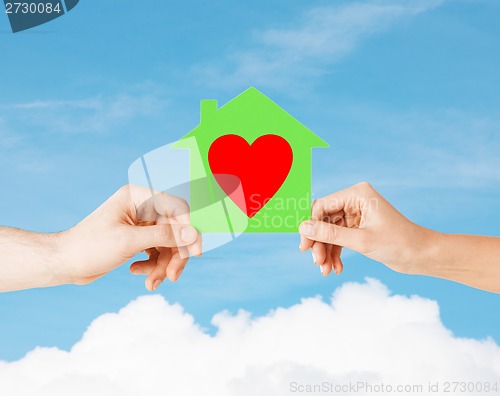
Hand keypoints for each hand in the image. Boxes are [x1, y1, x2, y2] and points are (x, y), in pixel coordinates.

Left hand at [58, 185, 201, 290]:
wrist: (64, 263)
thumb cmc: (90, 247)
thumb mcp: (129, 241)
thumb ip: (164, 236)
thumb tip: (193, 234)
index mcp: (139, 197)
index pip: (177, 208)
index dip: (189, 229)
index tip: (195, 252)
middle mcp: (143, 207)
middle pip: (175, 230)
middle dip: (175, 255)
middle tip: (173, 276)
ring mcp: (141, 224)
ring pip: (168, 244)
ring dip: (163, 266)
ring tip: (151, 283)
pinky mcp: (139, 239)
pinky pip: (158, 252)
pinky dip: (152, 266)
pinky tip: (136, 272)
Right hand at [298, 182, 431, 275]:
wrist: (422, 256)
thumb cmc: (398, 243)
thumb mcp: (361, 240)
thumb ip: (330, 235)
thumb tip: (303, 228)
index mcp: (357, 194)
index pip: (322, 206)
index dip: (311, 226)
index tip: (305, 247)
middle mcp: (355, 200)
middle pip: (324, 220)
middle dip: (320, 243)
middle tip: (316, 262)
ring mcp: (356, 214)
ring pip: (330, 232)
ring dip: (326, 251)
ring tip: (326, 271)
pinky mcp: (359, 227)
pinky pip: (339, 238)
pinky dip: (336, 253)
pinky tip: (337, 268)